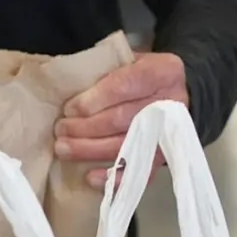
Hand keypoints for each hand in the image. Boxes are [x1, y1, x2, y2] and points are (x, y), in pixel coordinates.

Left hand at [54, 52, 188, 185]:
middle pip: (123, 118)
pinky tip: (90, 176)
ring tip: (64, 148)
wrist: (174, 93)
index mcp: (164, 71)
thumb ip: (107, 69)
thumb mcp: (129, 60)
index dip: (96, 99)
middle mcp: (171, 102)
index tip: (70, 108)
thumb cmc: (142, 75)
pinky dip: (113, 177)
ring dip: (90, 149)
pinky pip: (138, 172)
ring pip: (126, 145)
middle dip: (86, 127)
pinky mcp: (164, 157)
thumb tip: (69, 85)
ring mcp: (169, 132)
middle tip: (61, 129)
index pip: (126, 84)